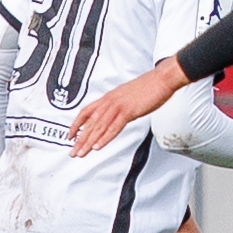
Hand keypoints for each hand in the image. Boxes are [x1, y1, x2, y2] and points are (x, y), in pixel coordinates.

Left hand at [69, 57, 188, 156]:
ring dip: (89, 142)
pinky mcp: (128, 111)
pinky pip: (114, 127)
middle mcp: (110, 101)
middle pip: (90, 123)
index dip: (76, 124)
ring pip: (99, 127)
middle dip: (80, 139)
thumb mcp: (129, 95)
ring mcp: (118, 106)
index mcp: (109, 97)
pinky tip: (98, 146)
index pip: (86, 111)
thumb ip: (120, 104)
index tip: (70, 135)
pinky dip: (105, 138)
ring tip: (82, 153)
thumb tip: (117, 113)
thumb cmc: (150, 86)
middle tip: (73, 152)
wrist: (162, 79)